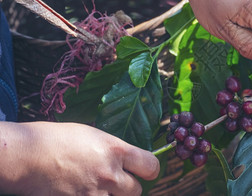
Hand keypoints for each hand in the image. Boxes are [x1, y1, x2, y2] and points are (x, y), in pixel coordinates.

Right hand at [0, 122, 158, 194]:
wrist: (26, 157)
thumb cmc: (57, 140)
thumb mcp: (93, 136)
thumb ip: (114, 150)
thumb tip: (129, 160)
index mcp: (115, 150)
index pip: (151, 166)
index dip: (150, 170)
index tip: (145, 171)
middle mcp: (110, 174)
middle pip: (138, 191)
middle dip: (129, 187)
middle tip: (117, 181)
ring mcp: (95, 194)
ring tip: (97, 186)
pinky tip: (85, 192)